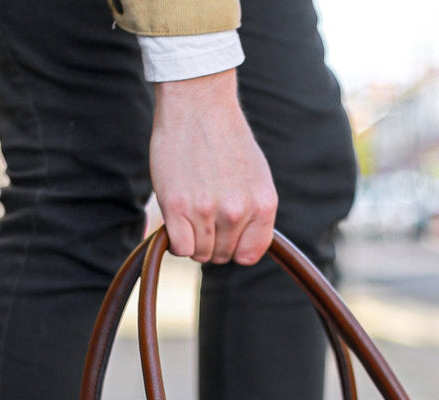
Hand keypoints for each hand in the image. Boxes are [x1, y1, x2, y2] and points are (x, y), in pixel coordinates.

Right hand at [150, 69, 276, 265]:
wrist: (198, 103)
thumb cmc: (226, 139)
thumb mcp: (256, 177)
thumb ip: (254, 214)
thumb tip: (243, 250)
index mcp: (263, 205)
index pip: (249, 255)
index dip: (235, 248)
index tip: (226, 234)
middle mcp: (237, 212)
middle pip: (222, 256)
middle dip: (212, 242)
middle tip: (203, 214)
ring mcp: (206, 210)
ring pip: (199, 254)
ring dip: (192, 239)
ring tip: (190, 211)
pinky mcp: (177, 207)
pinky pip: (180, 248)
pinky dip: (175, 240)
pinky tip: (176, 219)